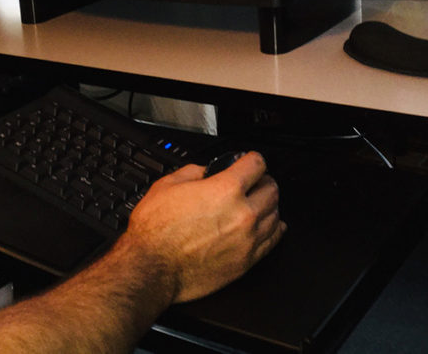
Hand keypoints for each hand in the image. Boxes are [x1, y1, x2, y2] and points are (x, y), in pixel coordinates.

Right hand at [123, 151, 285, 302]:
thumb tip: (205, 172)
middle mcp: (243, 214)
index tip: (250, 162)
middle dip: (264, 181)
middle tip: (255, 182)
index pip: (257, 165)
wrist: (152, 268)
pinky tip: (269, 226)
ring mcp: (248, 239)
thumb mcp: (167, 185)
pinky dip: (274, 229)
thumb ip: (193, 172)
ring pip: (275, 214)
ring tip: (259, 203)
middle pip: (271, 189)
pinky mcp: (247, 261)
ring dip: (269, 205)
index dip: (252, 159)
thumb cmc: (156, 232)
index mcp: (225, 190)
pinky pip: (273, 240)